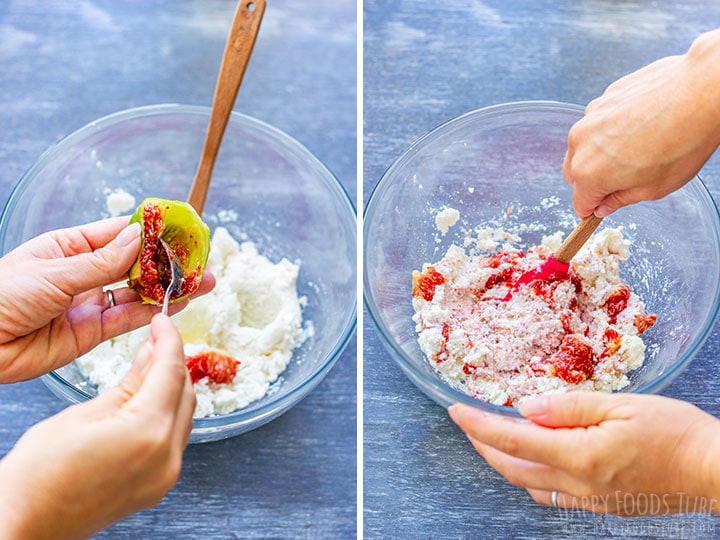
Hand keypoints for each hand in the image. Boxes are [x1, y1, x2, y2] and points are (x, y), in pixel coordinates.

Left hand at [0, 217, 214, 382]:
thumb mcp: (53, 273)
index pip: (119, 234)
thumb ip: (101, 262)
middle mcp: (83, 273)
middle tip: (200, 258)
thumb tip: (138, 239)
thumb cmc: (0, 297)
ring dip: (169, 287)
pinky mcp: (92, 332)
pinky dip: (154, 311)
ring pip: (138, 291)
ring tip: (203, 281)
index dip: (151, 231)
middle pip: (135, 263)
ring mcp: (89, 303)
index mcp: (69, 247)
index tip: (180, 228)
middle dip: (168, 261)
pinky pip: (129, 318)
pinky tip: (178, 303)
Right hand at [0, 314, 194, 538]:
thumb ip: (129, 382)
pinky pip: (175, 439)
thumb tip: (151, 355)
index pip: (171, 371)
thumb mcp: (84, 413)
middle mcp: (166, 457)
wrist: (25, 522)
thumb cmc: (39, 474)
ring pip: (185, 415)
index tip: (163, 322)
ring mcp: (165, 475)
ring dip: (173, 388)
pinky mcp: (158, 485)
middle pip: (185, 393)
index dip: (169, 340)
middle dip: (172, 363)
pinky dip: (167, 414)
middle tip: (155, 341)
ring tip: (150, 366)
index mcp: (148, 432)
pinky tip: (149, 400)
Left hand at [449, 392, 719, 514]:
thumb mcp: (620, 404)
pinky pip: (554, 496)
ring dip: (505, 462)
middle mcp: (578, 484)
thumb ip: (568, 406)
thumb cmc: (675, 432)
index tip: (456, 410)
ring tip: (493, 438)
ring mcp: (589, 499)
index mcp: (579, 455)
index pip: (513, 439)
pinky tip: (532, 464)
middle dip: (484, 445)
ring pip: (530, 484)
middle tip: (468, 423)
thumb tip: (526, 407)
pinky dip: (532, 478)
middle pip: (513, 467)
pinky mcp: (602, 505)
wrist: (714, 470)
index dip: (479, 425)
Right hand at [563, 28, 719, 217]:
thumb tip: (606, 204)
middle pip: (574, 173)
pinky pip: (598, 122)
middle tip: (624, 177)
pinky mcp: (603, 98)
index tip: (605, 205)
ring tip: (636, 147)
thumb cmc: (682, 142)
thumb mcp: (654, 188)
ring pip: (584, 145)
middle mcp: (580, 144)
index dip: (593, 208)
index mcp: (589, 173)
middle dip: (592, 180)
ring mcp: (589, 117)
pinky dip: (611, 129)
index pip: (579, 203)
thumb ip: (621, 199)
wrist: (700, 93)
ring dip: (600, 152)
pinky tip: (641, 125)